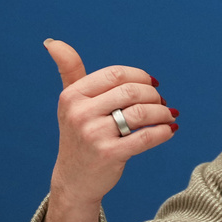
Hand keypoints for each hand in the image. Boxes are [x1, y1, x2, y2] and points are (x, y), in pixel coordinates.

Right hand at [45, 39, 177, 208]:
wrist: (74, 179)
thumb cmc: (79, 133)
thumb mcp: (71, 102)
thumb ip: (68, 70)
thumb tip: (52, 42)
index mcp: (72, 95)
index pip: (117, 74)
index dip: (141, 77)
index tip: (152, 85)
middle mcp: (79, 113)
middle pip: (133, 91)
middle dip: (154, 96)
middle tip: (161, 103)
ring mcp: (93, 135)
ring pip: (142, 113)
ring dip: (163, 113)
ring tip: (168, 116)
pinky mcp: (109, 155)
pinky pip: (146, 137)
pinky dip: (163, 132)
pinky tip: (170, 130)